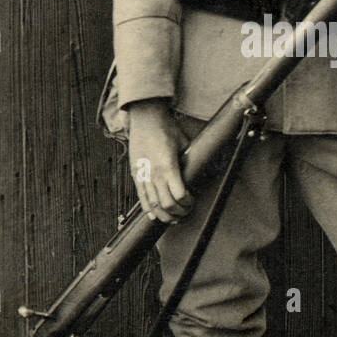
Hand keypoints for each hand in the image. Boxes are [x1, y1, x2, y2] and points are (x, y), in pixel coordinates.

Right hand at [127, 100, 193, 223]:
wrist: (145, 119)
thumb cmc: (165, 129)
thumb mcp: (184, 143)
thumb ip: (189, 160)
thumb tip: (200, 169)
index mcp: (168, 166)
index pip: (179, 195)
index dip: (187, 203)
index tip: (192, 201)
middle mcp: (154, 174)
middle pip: (166, 204)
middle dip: (178, 212)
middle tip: (185, 211)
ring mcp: (143, 175)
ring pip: (153, 205)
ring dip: (164, 215)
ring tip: (173, 218)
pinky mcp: (135, 174)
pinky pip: (141, 197)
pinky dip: (147, 209)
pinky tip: (153, 216)